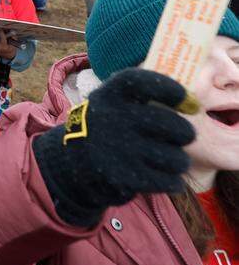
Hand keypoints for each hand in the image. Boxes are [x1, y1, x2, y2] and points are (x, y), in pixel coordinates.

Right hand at [33, 69, 194, 227]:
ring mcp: (118, 148)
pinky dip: (172, 182)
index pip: (146, 82)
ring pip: (176, 158)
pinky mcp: (123, 176)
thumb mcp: (113, 100)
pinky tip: (165, 177)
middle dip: (185, 133)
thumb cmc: (107, 126)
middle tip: (182, 137)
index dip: (173, 90)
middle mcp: (114, 118)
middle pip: (174, 126)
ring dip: (178, 161)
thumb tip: (193, 103)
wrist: (72, 161)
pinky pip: (168, 181)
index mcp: (112, 94)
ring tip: (169, 159)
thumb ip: (145, 95)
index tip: (188, 102)